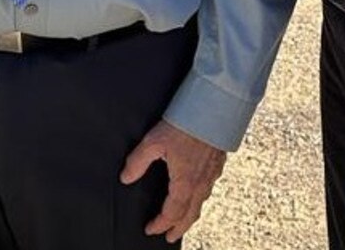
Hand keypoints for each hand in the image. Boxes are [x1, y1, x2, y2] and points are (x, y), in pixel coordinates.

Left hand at [120, 119, 225, 242]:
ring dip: (191, 214)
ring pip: (202, 202)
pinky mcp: (218, 161)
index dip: (160, 224)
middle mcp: (200, 182)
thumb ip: (138, 161)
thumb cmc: (186, 124)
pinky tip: (198, 189)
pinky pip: (210, 187)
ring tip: (184, 218)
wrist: (214, 107)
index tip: (151, 229)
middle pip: (190, 215)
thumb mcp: (154, 141)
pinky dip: (201, 196)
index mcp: (184, 183)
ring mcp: (212, 173)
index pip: (171, 213)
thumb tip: (126, 177)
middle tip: (170, 237)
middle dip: (179, 228)